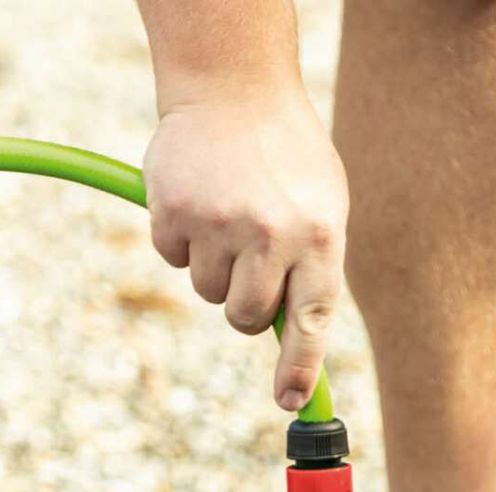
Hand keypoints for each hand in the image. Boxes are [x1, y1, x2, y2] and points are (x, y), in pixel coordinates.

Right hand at [143, 91, 348, 412]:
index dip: (298, 369)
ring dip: (212, 268)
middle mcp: (272, 233)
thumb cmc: (287, 156)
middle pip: (244, 318)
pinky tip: (199, 199)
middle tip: (248, 265)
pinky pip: (172, 259)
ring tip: (227, 215)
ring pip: (206, 293)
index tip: (287, 401)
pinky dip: (181, 239)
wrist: (234, 85)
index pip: (310, 321)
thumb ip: (311, 272)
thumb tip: (293, 345)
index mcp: (320, 235)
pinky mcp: (174, 211)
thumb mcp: (323, 208)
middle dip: (242, 305)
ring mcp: (220, 223)